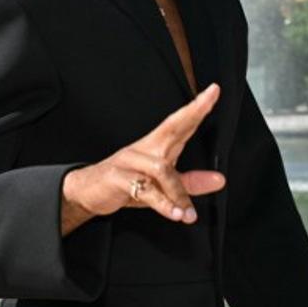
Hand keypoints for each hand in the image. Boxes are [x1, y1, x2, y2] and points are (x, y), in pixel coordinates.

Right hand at [61, 83, 224, 234]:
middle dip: (192, 113)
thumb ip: (190, 183)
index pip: (180, 122)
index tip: (213, 91)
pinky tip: (174, 214)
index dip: (197, 107)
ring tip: (189, 215)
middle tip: (209, 100)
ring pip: (162, 169)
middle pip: (172, 126)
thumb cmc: (126, 184)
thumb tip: (219, 180)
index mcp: (156, 145)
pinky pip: (145, 189)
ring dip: (179, 194)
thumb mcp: (162, 186)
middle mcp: (145, 148)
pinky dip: (162, 204)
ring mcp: (130, 160)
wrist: (88, 191)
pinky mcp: (118, 177)